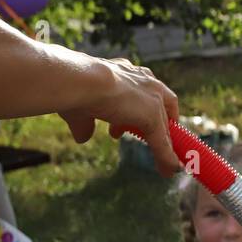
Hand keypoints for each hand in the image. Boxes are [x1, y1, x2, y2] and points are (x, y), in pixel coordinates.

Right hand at [58, 57, 180, 175]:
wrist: (80, 81)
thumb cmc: (73, 88)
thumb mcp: (80, 108)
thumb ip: (85, 123)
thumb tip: (83, 137)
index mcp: (127, 72)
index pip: (145, 91)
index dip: (144, 107)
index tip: (137, 119)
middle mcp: (145, 81)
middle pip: (164, 105)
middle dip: (158, 123)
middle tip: (152, 137)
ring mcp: (152, 98)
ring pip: (163, 125)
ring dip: (162, 143)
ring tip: (159, 155)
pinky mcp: (153, 117)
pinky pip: (162, 141)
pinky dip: (166, 157)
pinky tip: (168, 169)